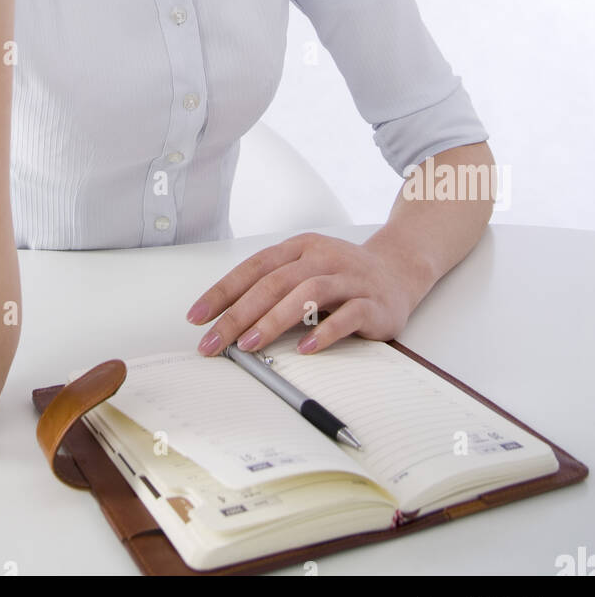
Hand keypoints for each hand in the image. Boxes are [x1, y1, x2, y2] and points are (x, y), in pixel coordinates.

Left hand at [185, 232, 425, 356]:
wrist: (398, 270)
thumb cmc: (341, 275)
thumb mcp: (305, 270)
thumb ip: (274, 287)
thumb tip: (227, 320)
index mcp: (300, 247)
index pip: (253, 267)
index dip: (223, 291)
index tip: (197, 317)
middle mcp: (323, 257)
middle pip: (274, 283)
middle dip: (238, 314)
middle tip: (215, 341)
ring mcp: (350, 278)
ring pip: (308, 294)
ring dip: (274, 320)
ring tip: (249, 345)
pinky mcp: (374, 302)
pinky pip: (348, 316)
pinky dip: (325, 332)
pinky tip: (305, 349)